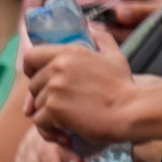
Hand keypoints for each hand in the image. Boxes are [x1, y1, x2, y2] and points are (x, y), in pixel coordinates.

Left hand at [23, 31, 146, 142]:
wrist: (130, 111)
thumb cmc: (123, 86)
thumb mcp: (114, 56)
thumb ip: (100, 40)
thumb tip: (91, 29)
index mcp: (69, 52)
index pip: (30, 56)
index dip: (31, 69)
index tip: (38, 77)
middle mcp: (58, 67)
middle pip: (32, 85)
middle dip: (44, 97)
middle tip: (64, 105)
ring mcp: (54, 88)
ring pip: (35, 106)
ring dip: (48, 116)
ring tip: (68, 120)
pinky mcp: (54, 109)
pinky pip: (39, 122)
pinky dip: (49, 130)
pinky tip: (64, 132)